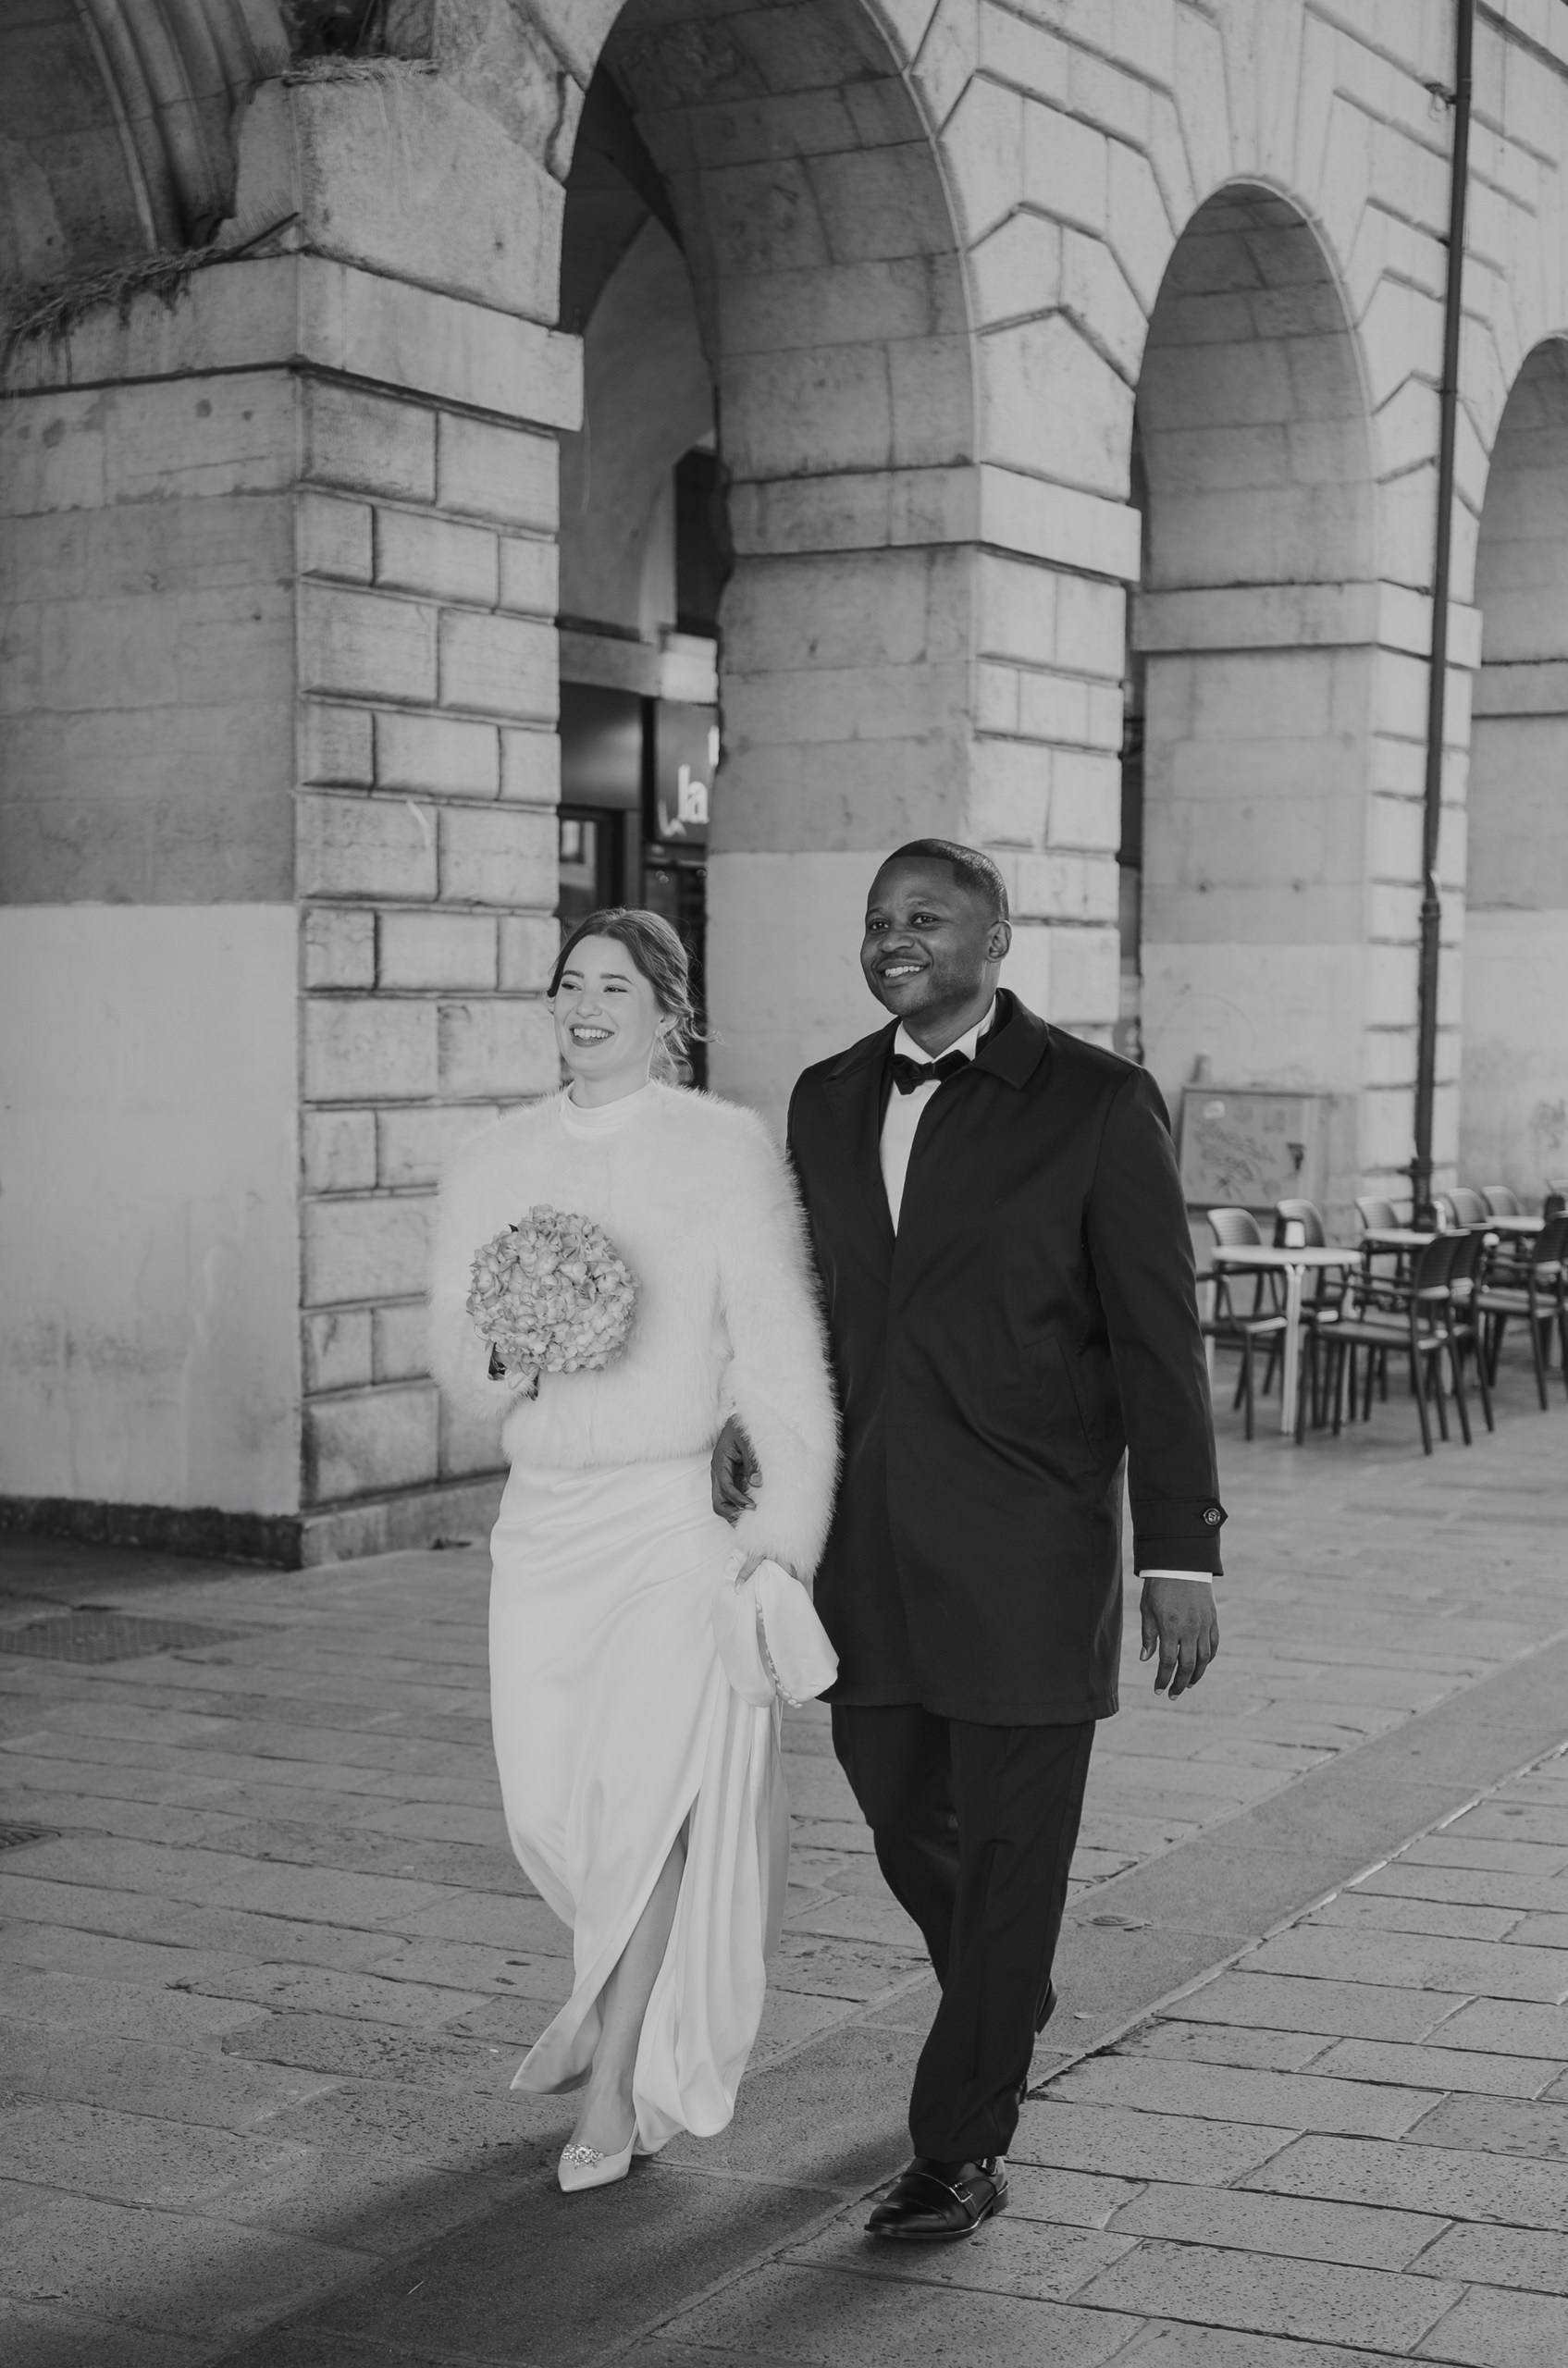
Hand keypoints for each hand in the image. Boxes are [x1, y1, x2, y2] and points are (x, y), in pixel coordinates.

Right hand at [711, 1416, 758, 1524]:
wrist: (740, 1419)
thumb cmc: (743, 1426)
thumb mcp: (748, 1441)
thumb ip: (752, 1461)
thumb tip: (757, 1483)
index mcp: (720, 1462)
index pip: (725, 1488)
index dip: (737, 1500)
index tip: (752, 1507)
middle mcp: (718, 1472)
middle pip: (718, 1501)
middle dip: (731, 1513)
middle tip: (748, 1522)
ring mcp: (724, 1477)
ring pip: (723, 1502)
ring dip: (734, 1512)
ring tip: (750, 1521)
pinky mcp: (732, 1478)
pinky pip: (732, 1497)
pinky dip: (739, 1505)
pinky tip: (752, 1511)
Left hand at [1139, 1573, 1219, 1697]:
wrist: (1181, 1563)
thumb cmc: (1160, 1586)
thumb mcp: (1147, 1609)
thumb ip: (1149, 1635)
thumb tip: (1146, 1659)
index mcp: (1170, 1626)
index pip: (1168, 1662)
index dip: (1163, 1679)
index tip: (1158, 1690)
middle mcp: (1190, 1629)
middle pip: (1188, 1665)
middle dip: (1180, 1684)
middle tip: (1173, 1694)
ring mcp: (1204, 1625)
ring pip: (1204, 1659)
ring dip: (1196, 1675)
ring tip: (1188, 1685)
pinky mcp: (1213, 1620)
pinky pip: (1213, 1645)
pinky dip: (1208, 1659)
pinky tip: (1201, 1666)